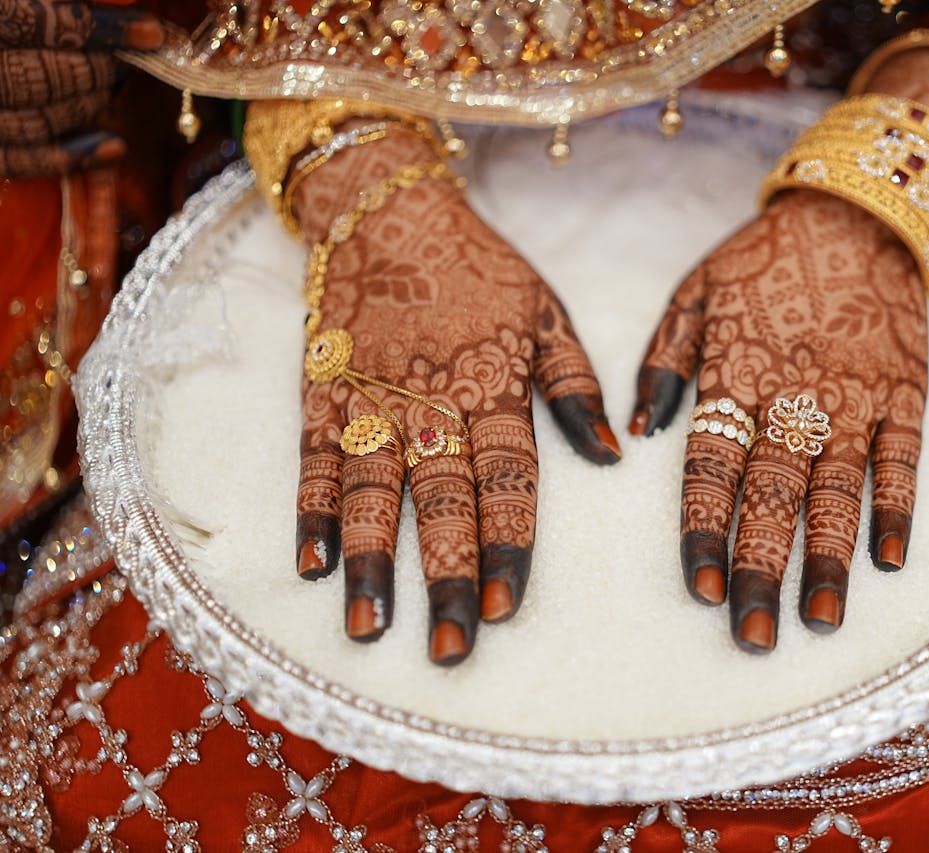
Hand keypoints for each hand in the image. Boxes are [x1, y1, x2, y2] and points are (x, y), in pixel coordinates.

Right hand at [0, 0, 162, 176]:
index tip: (150, 32)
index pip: (41, 25)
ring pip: (38, 120)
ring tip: (113, 88)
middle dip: (98, 71)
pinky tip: (112, 147)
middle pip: (44, 77)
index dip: (102, 30)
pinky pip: (17, 160)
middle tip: (128, 61)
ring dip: (89, 107)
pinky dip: (69, 157)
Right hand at [292, 131, 620, 665]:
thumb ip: (575, 387)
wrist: (388, 211)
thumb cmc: (478, 269)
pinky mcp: (323, 394)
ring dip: (371, 560)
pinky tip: (310, 564)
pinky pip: (315, 460)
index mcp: (491, 387)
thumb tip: (615, 454)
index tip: (505, 605)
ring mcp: (370, 400)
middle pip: (441, 500)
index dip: (507, 543)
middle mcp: (430, 403)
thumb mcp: (545, 314)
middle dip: (445, 576)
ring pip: (371, 491)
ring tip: (371, 626)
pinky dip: (311, 512)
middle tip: (449, 647)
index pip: (506, 480)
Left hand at [631, 190, 926, 652]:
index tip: (699, 590)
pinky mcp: (905, 392)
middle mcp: (794, 395)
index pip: (713, 467)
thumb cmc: (764, 259)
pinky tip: (890, 560)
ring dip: (828, 557)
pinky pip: (902, 458)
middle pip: (773, 494)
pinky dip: (897, 507)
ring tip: (819, 619)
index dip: (705, 530)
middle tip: (753, 636)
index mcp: (736, 375)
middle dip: (761, 568)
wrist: (858, 213)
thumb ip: (663, 360)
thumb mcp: (695, 293)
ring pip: (838, 489)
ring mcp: (855, 396)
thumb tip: (631, 431)